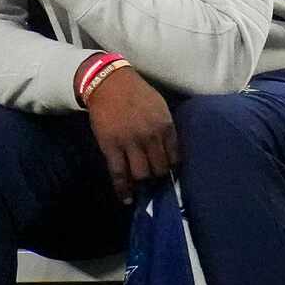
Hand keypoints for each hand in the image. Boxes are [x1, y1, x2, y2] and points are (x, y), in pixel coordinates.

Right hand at [87, 68, 179, 203]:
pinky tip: (127, 199)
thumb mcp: (161, 107)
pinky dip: (123, 190)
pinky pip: (118, 174)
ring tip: (143, 186)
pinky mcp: (110, 148)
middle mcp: (150, 137)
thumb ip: (166, 128)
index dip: (173, 168)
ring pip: (141, 174)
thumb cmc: (138, 94)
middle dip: (159, 177)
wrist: (110, 84)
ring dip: (143, 182)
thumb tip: (172, 150)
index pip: (175, 156)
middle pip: (159, 168)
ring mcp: (130, 143)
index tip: (171, 174)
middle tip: (156, 181)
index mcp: (165, 126)